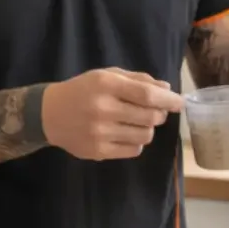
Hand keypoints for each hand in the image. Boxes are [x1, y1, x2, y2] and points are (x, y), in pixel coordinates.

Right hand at [41, 68, 184, 160]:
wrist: (48, 114)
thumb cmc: (82, 90)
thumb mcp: (106, 76)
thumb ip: (137, 80)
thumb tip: (167, 90)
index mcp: (105, 85)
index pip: (147, 95)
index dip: (168, 100)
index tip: (180, 102)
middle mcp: (102, 109)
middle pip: (150, 117)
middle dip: (158, 114)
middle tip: (153, 111)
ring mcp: (100, 133)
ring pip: (145, 135)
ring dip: (148, 129)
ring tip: (137, 122)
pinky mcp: (98, 151)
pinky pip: (134, 150)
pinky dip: (136, 142)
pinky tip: (125, 133)